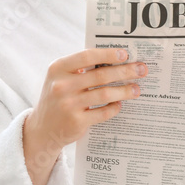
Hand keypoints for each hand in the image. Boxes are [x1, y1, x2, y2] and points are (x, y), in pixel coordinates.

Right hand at [23, 48, 145, 184]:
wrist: (42, 129)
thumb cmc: (58, 97)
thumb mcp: (60, 78)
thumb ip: (80, 67)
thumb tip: (116, 59)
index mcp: (58, 68)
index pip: (87, 56)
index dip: (108, 54)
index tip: (126, 54)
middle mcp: (61, 85)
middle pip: (101, 75)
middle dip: (125, 72)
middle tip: (142, 70)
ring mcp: (68, 104)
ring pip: (105, 94)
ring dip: (125, 90)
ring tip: (137, 89)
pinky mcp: (76, 122)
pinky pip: (103, 112)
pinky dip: (115, 107)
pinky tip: (120, 104)